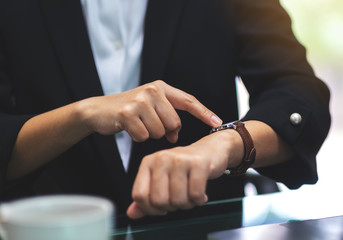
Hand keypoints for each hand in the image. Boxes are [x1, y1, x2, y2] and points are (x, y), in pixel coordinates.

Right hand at [80, 80, 221, 142]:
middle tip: (148, 124)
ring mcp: (140, 100)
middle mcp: (153, 90)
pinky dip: (137, 137)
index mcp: (161, 88)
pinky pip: (144, 136)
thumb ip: (167, 119)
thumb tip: (176, 137)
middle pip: (174, 123)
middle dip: (164, 131)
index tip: (218, 122)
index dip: (204, 112)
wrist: (98, 111)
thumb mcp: (150, 109)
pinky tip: (129, 128)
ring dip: (149, 134)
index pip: (188, 100)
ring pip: (159, 132)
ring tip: (137, 124)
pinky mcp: (128, 112)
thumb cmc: (129, 112)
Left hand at [126, 130, 242, 218]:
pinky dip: (199, 200)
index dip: (150, 209)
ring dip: (187, 204)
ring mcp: (180, 160)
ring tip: (190, 196)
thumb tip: (132, 213)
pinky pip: (195, 194)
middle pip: (159, 201)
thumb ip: (147, 196)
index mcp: (149, 162)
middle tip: (179, 200)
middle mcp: (162, 158)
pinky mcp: (199, 163)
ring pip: (178, 200)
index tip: (161, 208)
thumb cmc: (185, 166)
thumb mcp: (162, 178)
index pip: (140, 195)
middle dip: (171, 207)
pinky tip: (201, 194)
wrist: (210, 149)